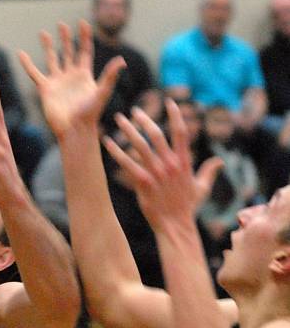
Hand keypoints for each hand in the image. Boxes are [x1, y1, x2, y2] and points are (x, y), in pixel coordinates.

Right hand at [18, 19, 124, 140]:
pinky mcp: (46, 89)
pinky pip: (34, 73)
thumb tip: (122, 60)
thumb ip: (110, 76)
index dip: (84, 37)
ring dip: (48, 46)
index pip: (85, 51)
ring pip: (52, 59)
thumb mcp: (102, 92)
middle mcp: (71, 76)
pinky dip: (27, 64)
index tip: (83, 23)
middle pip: (68, 52)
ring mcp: (57, 81)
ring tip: (43, 33)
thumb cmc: (90, 114)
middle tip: (62, 24)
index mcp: (85, 75)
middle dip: (66, 38)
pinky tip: (21, 53)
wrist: (74, 130)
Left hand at [103, 99, 222, 231]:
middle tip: (134, 110)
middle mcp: (170, 164)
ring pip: (140, 145)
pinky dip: (116, 151)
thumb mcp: (202, 188)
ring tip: (119, 119)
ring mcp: (157, 173)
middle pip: (156, 134)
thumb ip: (209, 171)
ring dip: (128, 130)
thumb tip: (219, 161)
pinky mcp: (143, 183)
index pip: (181, 132)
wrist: (175, 226)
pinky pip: (127, 163)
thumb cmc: (188, 208)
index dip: (175, 115)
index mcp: (184, 162)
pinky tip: (108, 142)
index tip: (168, 101)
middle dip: (144, 119)